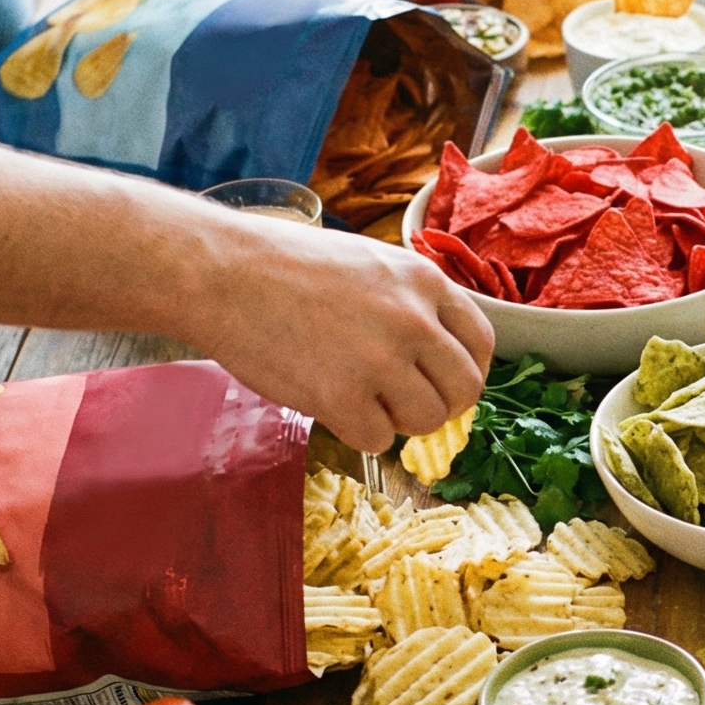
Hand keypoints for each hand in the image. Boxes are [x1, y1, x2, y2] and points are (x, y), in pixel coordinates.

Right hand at [195, 223, 492, 455]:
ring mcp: (379, 360)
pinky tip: (333, 406)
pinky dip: (359, 432)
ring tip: (361, 399)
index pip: (481, 343)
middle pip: (464, 390)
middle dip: (441, 405)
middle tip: (407, 405)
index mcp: (424, 281)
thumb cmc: (287, 266)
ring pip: (426, 420)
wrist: (223, 273)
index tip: (444, 383)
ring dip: (399, 421)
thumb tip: (439, 358)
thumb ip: (411, 303)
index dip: (466, 371)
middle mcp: (413, 320)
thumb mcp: (371, 263)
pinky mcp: (341, 397)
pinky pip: (379, 440)